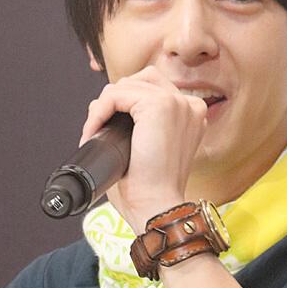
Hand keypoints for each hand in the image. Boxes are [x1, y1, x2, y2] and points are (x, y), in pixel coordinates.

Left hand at [79, 66, 207, 233]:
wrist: (157, 207)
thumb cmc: (150, 189)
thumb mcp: (150, 149)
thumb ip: (141, 127)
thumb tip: (105, 110)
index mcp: (191, 114)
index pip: (153, 88)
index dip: (125, 103)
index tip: (108, 129)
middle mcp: (189, 105)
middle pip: (141, 80)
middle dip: (115, 100)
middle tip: (98, 128)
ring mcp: (177, 102)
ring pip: (126, 85)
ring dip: (103, 106)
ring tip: (94, 131)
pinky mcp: (159, 105)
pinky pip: (116, 94)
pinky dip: (99, 110)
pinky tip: (94, 131)